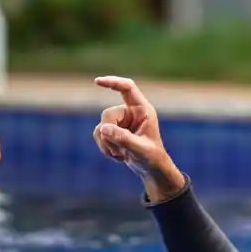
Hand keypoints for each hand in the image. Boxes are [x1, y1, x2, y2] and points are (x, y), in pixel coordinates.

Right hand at [92, 76, 185, 201]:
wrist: (152, 170)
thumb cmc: (152, 158)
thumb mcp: (140, 149)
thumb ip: (123, 138)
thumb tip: (103, 128)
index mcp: (143, 110)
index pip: (127, 88)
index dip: (113, 82)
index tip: (97, 81)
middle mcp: (131, 112)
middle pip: (108, 114)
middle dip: (108, 133)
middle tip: (118, 150)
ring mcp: (121, 121)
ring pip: (101, 126)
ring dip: (107, 144)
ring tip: (121, 155)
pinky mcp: (113, 131)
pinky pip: (99, 134)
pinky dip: (105, 147)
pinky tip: (118, 156)